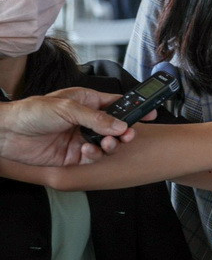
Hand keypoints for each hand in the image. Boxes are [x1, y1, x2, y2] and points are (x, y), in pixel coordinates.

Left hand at [0, 87, 135, 165]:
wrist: (6, 133)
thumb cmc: (32, 111)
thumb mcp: (67, 108)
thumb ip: (96, 118)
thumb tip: (120, 125)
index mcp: (88, 102)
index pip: (117, 104)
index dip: (134, 109)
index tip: (150, 115)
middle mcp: (86, 121)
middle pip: (115, 127)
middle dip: (125, 132)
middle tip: (128, 136)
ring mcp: (81, 138)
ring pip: (106, 144)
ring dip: (110, 145)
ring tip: (107, 144)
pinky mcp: (73, 156)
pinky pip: (92, 157)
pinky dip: (94, 155)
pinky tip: (88, 151)